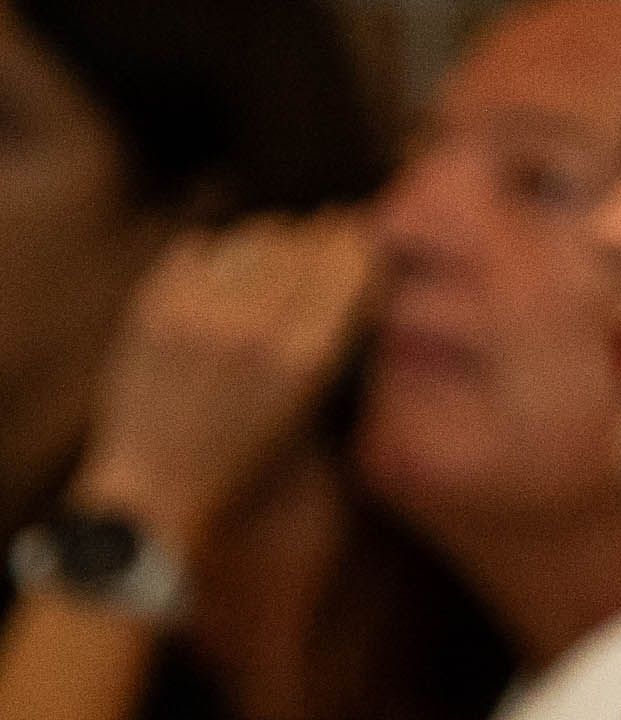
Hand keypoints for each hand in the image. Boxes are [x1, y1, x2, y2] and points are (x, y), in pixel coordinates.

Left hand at [73, 213, 380, 553]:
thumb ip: (335, 347)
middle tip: (332, 229)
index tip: (366, 234)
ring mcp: (199, 313)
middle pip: (305, 243)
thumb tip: (355, 282)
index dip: (361, 244)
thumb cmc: (246, 461)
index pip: (349, 267)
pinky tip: (231, 269)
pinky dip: (222, 252)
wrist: (158, 490)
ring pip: (254, 238)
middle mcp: (255, 327)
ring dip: (275, 240)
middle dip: (323, 235)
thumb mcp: (311, 411)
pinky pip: (201, 248)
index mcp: (307, 358)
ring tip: (283, 249)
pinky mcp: (154, 308)